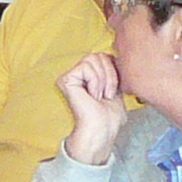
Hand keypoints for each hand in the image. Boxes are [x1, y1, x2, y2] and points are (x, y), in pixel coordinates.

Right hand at [56, 50, 128, 165]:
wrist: (102, 128)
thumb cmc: (110, 115)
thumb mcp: (116, 86)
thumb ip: (112, 69)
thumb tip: (114, 53)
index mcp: (88, 76)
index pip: (104, 56)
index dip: (113, 71)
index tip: (112, 91)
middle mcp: (76, 74)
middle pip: (99, 54)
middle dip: (109, 74)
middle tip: (106, 94)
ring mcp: (69, 76)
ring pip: (93, 58)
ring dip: (104, 79)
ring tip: (100, 96)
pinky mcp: (65, 80)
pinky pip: (86, 67)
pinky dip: (95, 82)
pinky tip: (92, 96)